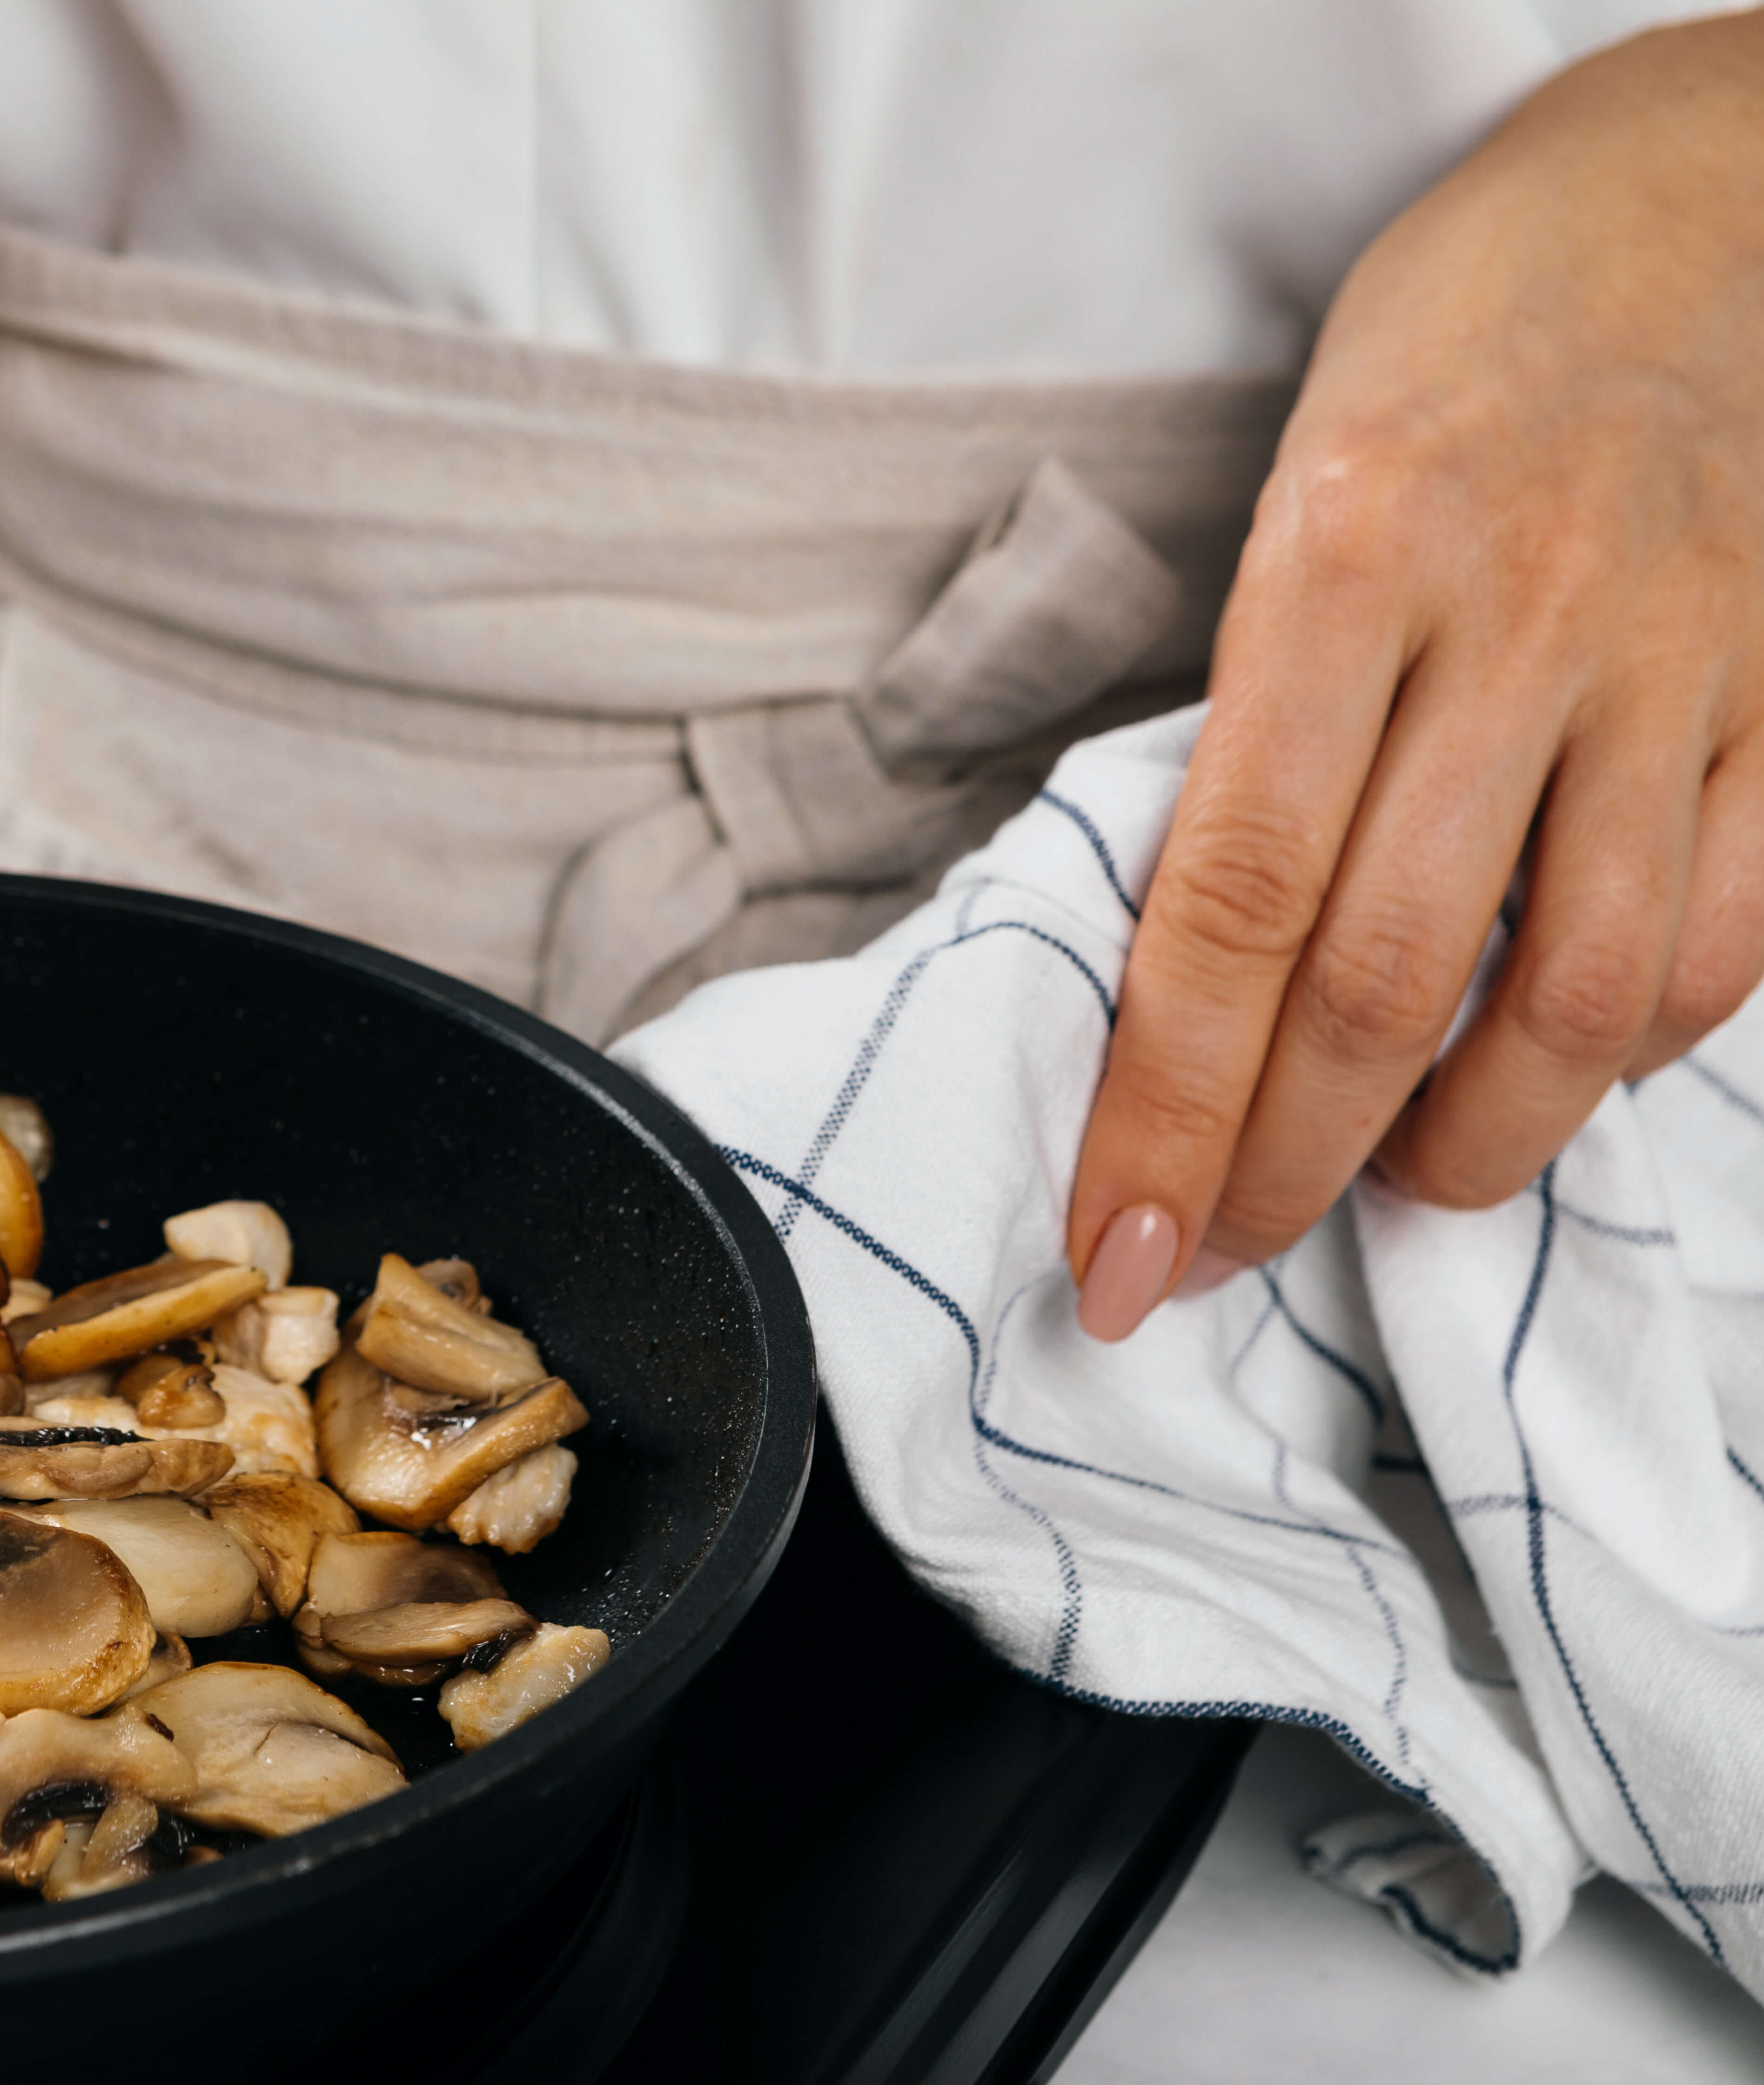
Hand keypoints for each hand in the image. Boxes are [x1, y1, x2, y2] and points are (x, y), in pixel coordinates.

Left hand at [1068, 17, 1763, 1339]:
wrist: (1671, 220)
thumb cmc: (1428, 387)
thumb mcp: (1282, 525)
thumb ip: (1253, 741)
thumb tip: (1192, 984)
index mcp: (1340, 568)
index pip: (1232, 903)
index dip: (1166, 1104)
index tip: (1114, 1244)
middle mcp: (1517, 625)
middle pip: (1389, 980)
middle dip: (1280, 1163)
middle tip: (1207, 1256)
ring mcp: (1675, 669)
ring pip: (1579, 997)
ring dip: (1466, 1144)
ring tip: (1385, 1188)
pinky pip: (1722, 938)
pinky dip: (1625, 1052)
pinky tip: (1543, 1078)